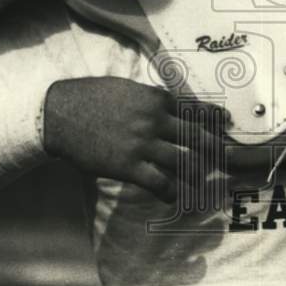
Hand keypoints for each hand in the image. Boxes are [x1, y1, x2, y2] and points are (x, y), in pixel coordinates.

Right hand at [43, 77, 230, 203]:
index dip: (214, 118)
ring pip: (184, 162)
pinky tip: (174, 197)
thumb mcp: (127, 88)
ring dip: (196, 174)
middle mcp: (155, 120)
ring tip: (200, 181)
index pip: (195, 110)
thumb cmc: (91, 96)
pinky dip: (172, 193)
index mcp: (156, 99)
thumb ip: (151, 97)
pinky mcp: (128, 166)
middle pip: (197, 138)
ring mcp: (143, 144)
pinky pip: (160, 183)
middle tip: (227, 158)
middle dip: (216, 149)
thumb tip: (169, 104)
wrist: (59, 113)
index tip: (225, 124)